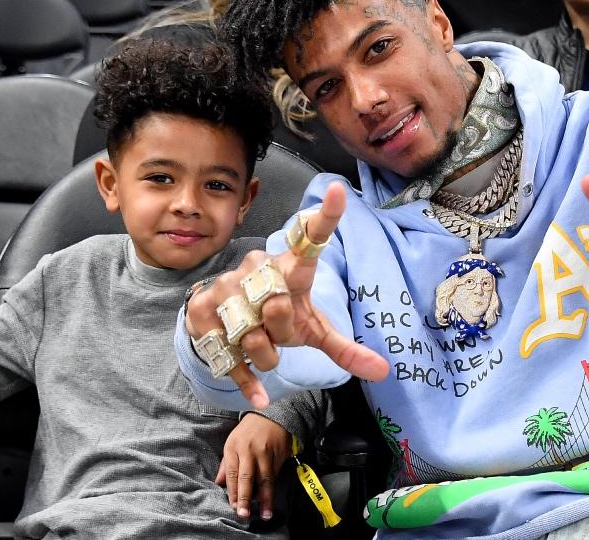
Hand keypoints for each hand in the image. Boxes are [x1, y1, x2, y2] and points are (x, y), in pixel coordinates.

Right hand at [186, 182, 389, 408]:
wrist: (223, 323)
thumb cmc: (277, 318)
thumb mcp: (312, 330)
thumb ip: (345, 348)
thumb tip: (384, 371)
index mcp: (289, 268)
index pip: (310, 238)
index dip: (326, 217)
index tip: (341, 192)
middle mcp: (257, 270)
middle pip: (278, 303)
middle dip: (283, 330)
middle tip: (280, 331)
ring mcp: (226, 290)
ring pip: (252, 333)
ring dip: (265, 354)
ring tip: (265, 350)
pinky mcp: (203, 314)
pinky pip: (227, 352)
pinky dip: (247, 380)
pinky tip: (260, 395)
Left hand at [216, 413, 291, 520]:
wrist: (271, 415)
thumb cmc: (248, 432)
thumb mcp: (232, 443)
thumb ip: (226, 465)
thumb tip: (219, 484)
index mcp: (233, 447)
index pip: (232, 474)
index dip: (233, 492)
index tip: (234, 507)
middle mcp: (249, 450)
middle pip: (247, 477)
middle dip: (245, 498)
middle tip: (244, 514)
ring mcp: (266, 451)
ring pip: (265, 479)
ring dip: (265, 498)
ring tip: (265, 514)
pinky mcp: (279, 453)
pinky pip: (276, 474)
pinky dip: (273, 488)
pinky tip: (271, 498)